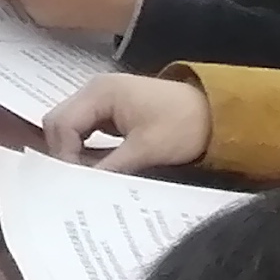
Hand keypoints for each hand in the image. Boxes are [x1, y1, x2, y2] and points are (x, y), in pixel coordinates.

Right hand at [39, 74, 211, 171]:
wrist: (219, 114)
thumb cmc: (184, 126)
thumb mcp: (146, 150)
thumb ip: (109, 167)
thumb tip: (80, 188)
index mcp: (99, 92)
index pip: (61, 124)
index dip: (63, 155)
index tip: (75, 183)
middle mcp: (94, 90)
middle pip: (59, 122)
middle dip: (64, 152)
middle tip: (76, 181)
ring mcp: (102, 98)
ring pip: (70, 126)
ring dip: (74, 151)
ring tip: (85, 177)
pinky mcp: (112, 109)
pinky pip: (86, 128)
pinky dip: (86, 147)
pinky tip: (97, 167)